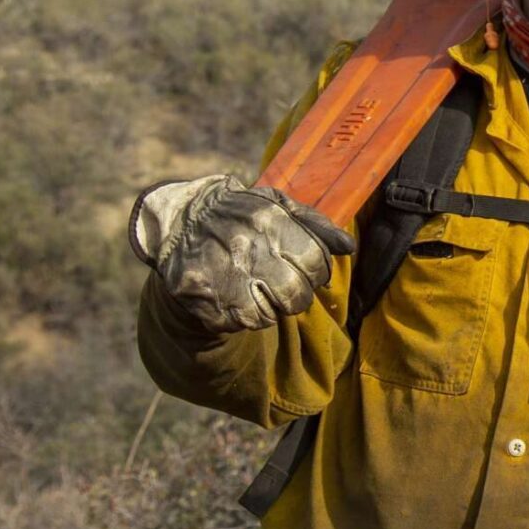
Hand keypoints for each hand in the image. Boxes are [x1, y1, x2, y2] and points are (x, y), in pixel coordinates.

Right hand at [128, 176, 354, 335]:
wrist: (179, 217)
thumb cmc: (240, 213)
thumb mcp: (276, 204)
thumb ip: (315, 224)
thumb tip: (349, 248)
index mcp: (268, 220)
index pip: (315, 262)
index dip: (317, 272)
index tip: (307, 270)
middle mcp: (245, 247)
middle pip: (294, 295)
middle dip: (297, 297)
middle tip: (285, 287)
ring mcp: (220, 274)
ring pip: (267, 316)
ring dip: (270, 310)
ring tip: (259, 292)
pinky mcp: (198, 297)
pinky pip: (236, 324)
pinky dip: (242, 318)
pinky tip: (235, 298)